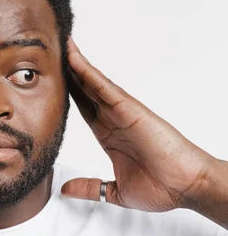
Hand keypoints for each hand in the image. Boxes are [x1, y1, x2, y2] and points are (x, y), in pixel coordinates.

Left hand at [61, 38, 212, 211]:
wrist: (186, 189)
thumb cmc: (162, 188)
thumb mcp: (114, 190)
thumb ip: (89, 187)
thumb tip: (65, 189)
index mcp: (108, 135)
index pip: (82, 108)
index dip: (66, 93)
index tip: (48, 81)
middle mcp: (113, 120)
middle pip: (84, 89)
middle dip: (68, 72)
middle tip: (50, 52)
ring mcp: (121, 113)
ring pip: (92, 83)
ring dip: (76, 64)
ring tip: (61, 44)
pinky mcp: (131, 110)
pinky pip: (105, 88)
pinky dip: (88, 73)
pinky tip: (74, 60)